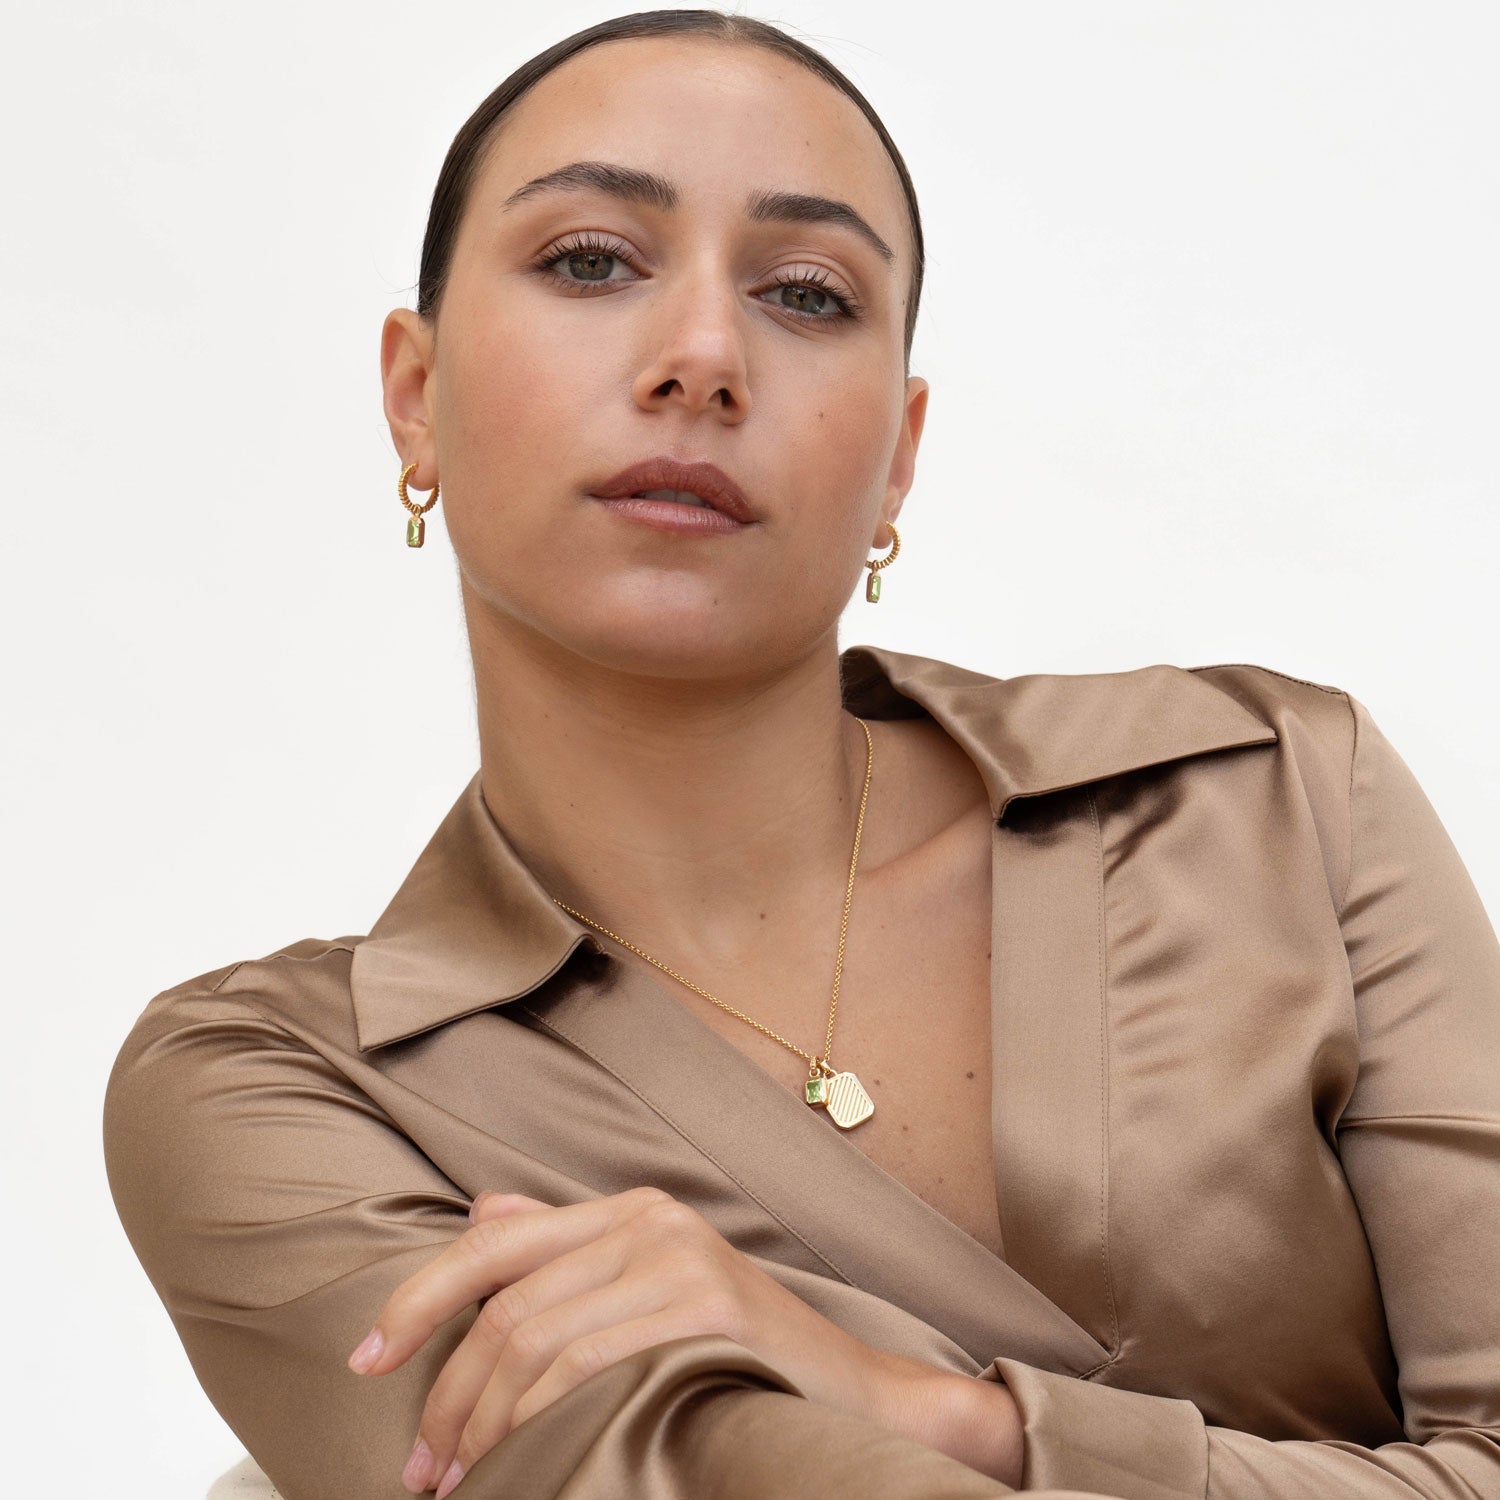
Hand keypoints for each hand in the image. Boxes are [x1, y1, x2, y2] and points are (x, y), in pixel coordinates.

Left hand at [346, 1186, 971, 1495]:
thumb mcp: (648, 1288)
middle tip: (421, 1468)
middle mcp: (650, 1220)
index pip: (496, 1243)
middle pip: (506, 1304)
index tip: (366, 1360)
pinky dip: (534, 1422)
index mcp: (629, 1211)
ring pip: (535, 1342)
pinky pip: (586, 1367)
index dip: (420, 1300)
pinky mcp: (705, 1306)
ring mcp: (679, 1258)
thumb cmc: (739, 1354)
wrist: (854, 1394)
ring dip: (480, 1424)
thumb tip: (480, 1213)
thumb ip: (565, 1253)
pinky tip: (518, 1463)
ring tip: (457, 1482)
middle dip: (445, 1392)